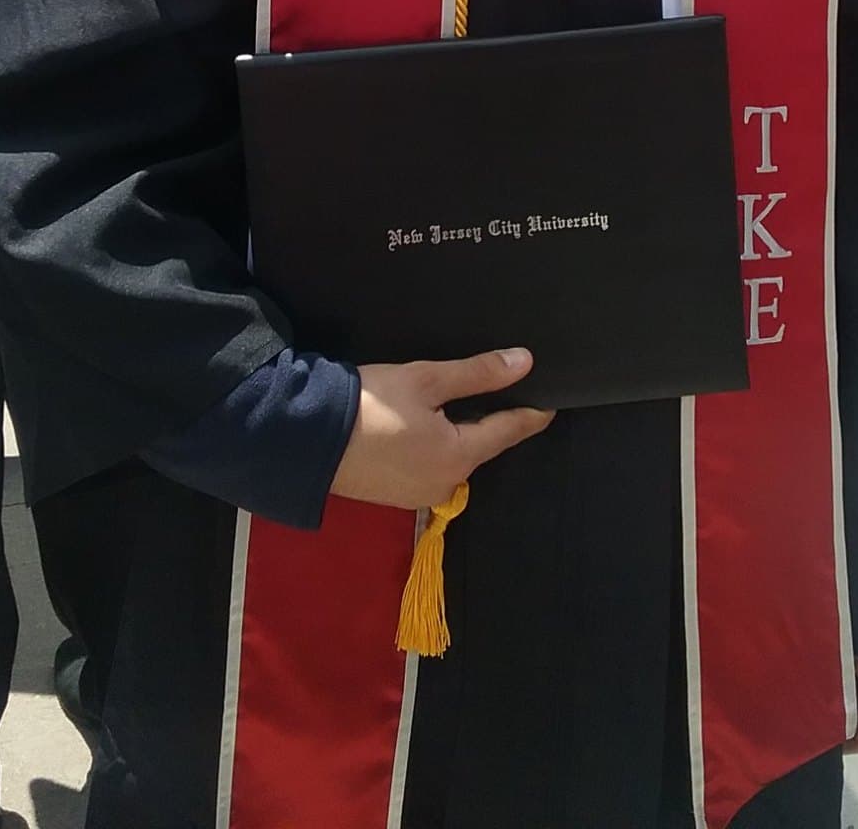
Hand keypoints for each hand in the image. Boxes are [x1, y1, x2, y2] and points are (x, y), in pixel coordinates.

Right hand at [331, 348, 553, 510]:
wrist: (308, 440)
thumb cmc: (372, 406)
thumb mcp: (426, 380)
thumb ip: (478, 374)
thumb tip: (525, 362)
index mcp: (459, 457)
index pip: (507, 431)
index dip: (529, 414)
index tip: (549, 405)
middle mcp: (445, 483)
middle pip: (479, 445)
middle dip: (489, 421)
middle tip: (501, 392)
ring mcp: (418, 493)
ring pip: (453, 456)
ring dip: (459, 433)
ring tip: (459, 403)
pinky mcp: (395, 494)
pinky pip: (428, 465)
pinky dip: (434, 445)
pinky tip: (422, 425)